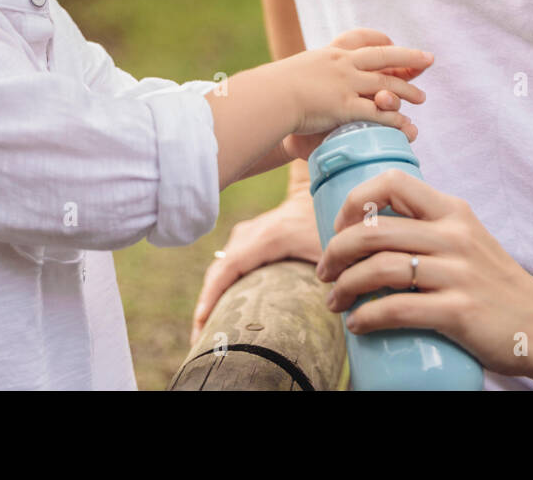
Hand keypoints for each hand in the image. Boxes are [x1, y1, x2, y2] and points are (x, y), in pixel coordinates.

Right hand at [189, 192, 322, 345]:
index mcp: (267, 238)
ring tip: (206, 333)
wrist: (318, 190)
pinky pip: (227, 265)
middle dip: (205, 307)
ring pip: (220, 269)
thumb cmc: (325, 218)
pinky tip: (221, 310)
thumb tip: (332, 307)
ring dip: (211, 298)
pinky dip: (220, 287)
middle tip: (199, 343)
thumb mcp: (329, 246)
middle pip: (217, 272)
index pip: (228, 268)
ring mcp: (245, 234)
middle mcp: (249, 234)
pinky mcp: (247, 238)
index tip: (202, 322)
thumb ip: (331, 273)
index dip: (211, 296)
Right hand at [277, 33, 432, 143]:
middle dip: (409, 58)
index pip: (363, 39)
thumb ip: (310, 73)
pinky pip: (377, 112)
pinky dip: (394, 118)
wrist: (268, 96)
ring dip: (406, 91)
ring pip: (386, 84)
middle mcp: (343, 64)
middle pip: (384, 56)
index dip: (382, 41)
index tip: (393, 42)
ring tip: (422, 98)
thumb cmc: (274, 88)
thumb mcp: (297, 71)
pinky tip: (406, 124)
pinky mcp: (345, 106)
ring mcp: (346, 84)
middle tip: (429, 59)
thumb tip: (309, 79)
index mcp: (332, 53)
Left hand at [313, 168, 532, 380]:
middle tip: (324, 271)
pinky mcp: (459, 311)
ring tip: (334, 301)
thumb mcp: (466, 240)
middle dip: (336, 250)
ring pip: (379, 268)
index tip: (339, 227)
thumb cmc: (494, 284)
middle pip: (374, 230)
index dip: (354, 200)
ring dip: (344, 286)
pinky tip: (357, 324)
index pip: (392, 182)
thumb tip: (369, 231)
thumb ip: (429, 229)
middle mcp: (454, 235)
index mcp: (453, 211)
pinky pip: (397, 309)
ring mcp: (458, 273)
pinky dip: (367, 317)